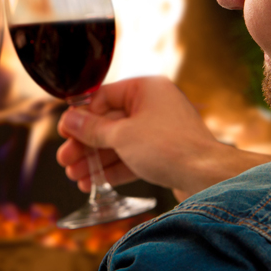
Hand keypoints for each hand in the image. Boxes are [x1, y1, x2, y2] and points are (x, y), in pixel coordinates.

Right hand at [56, 76, 270, 200]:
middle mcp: (154, 105)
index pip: (104, 97)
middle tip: (65, 159)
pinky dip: (113, 169)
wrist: (206, 177)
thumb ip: (93, 128)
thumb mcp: (122, 136)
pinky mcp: (164, 153)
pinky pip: (132, 157)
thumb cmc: (169, 148)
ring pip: (119, 143)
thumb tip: (70, 119)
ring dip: (95, 160)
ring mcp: (159, 131)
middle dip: (85, 144)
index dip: (81, 116)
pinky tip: (93, 182)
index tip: (64, 132)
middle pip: (109, 123)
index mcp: (146, 88)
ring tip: (75, 176)